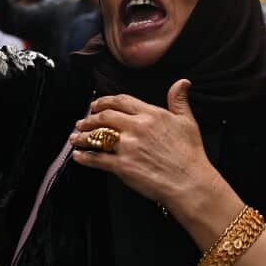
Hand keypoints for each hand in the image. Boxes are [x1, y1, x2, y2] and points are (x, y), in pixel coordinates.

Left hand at [71, 80, 214, 213]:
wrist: (189, 182)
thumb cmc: (190, 154)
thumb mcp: (187, 122)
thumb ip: (179, 100)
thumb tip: (182, 83)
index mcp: (150, 114)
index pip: (121, 101)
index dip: (105, 101)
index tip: (96, 105)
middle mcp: (136, 127)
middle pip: (105, 117)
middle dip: (89, 118)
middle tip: (82, 121)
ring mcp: (127, 147)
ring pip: (97, 136)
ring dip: (83, 136)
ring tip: (75, 138)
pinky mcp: (122, 166)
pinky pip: (97, 159)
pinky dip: (85, 157)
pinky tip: (79, 156)